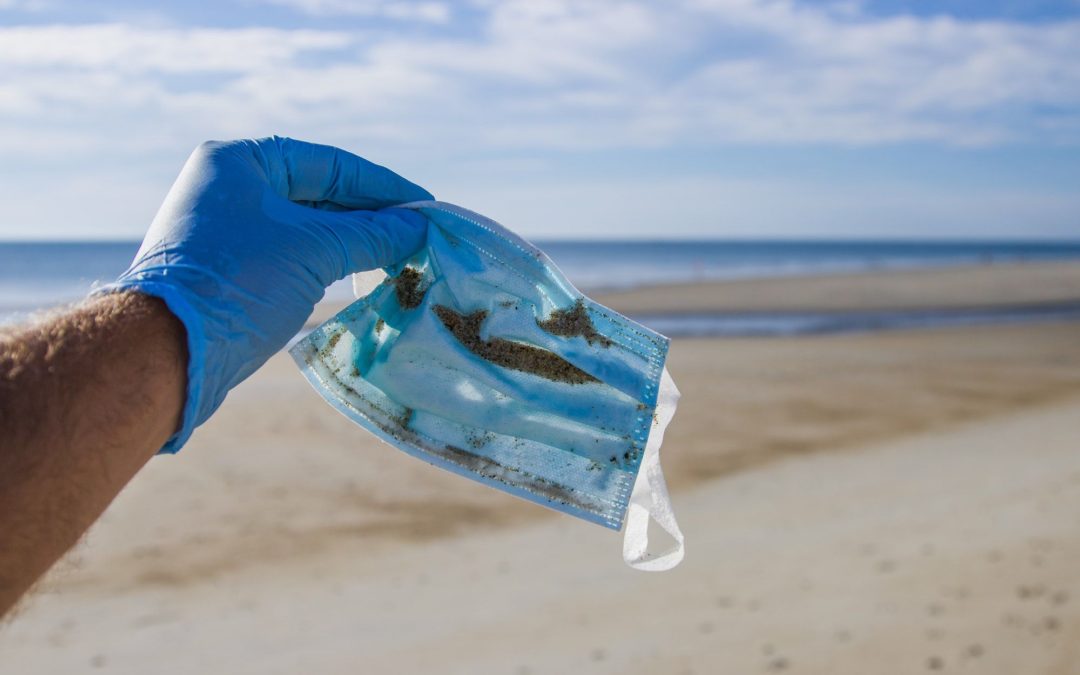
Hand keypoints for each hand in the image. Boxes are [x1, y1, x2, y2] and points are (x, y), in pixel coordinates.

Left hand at [104, 136, 431, 451]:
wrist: (168, 350)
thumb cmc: (240, 282)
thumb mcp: (315, 250)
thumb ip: (372, 234)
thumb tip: (419, 226)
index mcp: (240, 161)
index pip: (330, 164)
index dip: (383, 186)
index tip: (426, 207)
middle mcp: (230, 187)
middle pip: (320, 195)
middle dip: (371, 217)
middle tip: (419, 236)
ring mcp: (228, 230)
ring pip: (308, 229)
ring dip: (354, 244)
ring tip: (401, 258)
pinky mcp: (231, 270)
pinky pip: (293, 255)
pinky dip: (330, 263)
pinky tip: (364, 276)